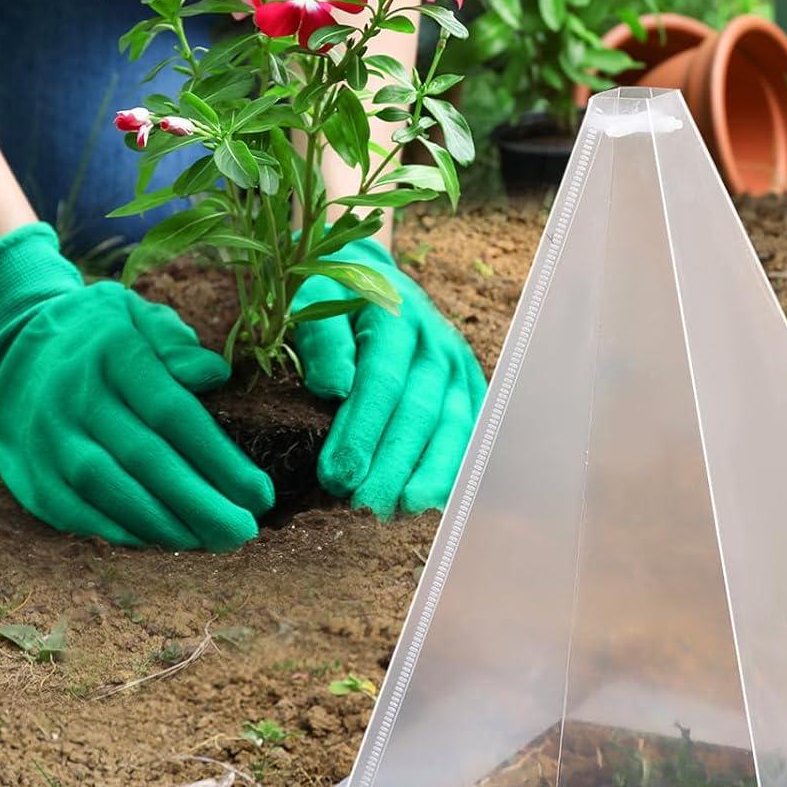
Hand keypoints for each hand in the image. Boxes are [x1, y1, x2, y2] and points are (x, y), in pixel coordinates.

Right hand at [0, 224, 273, 548]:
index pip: (172, 412)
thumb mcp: (144, 318)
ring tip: (210, 540)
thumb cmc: (108, 337)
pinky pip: (74, 510)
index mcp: (114, 353)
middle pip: (144, 458)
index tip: (260, 492)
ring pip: (107, 489)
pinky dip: (120, 530)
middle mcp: (75, 396)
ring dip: (163, 524)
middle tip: (244, 530)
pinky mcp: (30, 471)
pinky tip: (162, 540)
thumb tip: (215, 375)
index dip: (219, 458)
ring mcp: (46, 437)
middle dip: (200, 503)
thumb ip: (179, 346)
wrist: (19, 346)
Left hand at [293, 237, 485, 517]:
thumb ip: (322, 338)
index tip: (337, 475)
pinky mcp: (470, 388)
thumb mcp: (315, 300)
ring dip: (432, 471)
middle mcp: (436, 343)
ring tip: (406, 509)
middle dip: (394, 462)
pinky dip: (457, 466)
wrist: (371, 277)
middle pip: (420, 410)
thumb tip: (333, 386)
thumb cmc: (333, 299)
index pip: (381, 381)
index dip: (361, 431)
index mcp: (396, 317)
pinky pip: (471, 431)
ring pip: (453, 425)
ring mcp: (459, 367)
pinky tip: (440, 500)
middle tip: (365, 506)